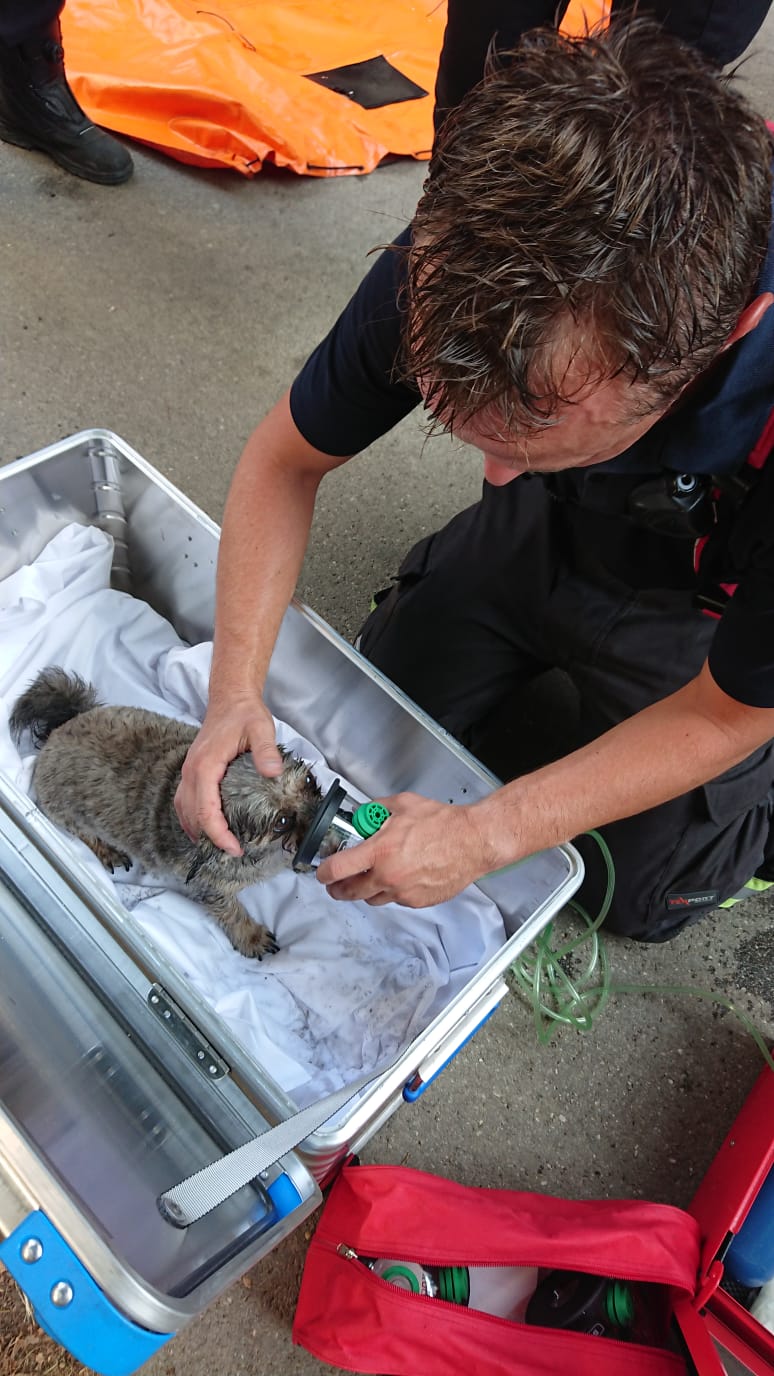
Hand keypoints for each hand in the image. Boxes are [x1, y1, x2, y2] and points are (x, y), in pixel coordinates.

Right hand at [175, 694, 282, 854]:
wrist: (230, 698)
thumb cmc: (244, 713)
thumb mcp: (261, 729)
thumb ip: (266, 751)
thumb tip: (273, 773)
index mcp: (205, 765)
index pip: (206, 811)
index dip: (219, 834)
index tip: (235, 849)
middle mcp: (191, 771)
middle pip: (192, 815)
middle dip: (210, 838)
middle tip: (233, 852)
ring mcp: (189, 770)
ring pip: (183, 809)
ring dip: (197, 830)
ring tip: (218, 845)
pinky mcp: (192, 770)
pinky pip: (184, 800)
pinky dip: (191, 818)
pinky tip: (203, 827)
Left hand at [316, 792, 491, 906]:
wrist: (472, 842)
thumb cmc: (442, 823)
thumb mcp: (402, 805)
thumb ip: (376, 811)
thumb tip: (363, 816)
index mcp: (380, 851)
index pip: (339, 869)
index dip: (324, 873)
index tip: (322, 873)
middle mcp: (388, 876)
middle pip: (350, 892)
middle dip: (338, 890)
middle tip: (335, 885)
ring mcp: (403, 892)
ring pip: (373, 899)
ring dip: (366, 891)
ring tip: (369, 879)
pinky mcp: (418, 901)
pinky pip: (396, 900)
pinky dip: (392, 892)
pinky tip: (400, 878)